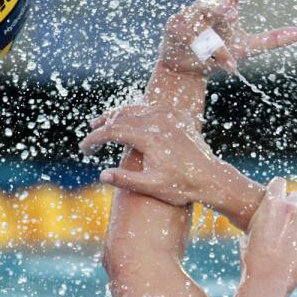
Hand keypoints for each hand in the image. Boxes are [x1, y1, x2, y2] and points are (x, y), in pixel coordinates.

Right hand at [79, 105, 221, 205]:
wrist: (212, 179)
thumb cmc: (183, 186)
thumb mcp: (151, 187)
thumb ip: (125, 180)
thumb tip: (102, 175)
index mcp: (150, 137)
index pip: (113, 131)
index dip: (95, 139)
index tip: (84, 148)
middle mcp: (159, 121)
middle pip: (122, 116)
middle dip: (103, 126)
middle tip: (90, 135)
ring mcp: (171, 117)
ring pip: (136, 109)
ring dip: (118, 116)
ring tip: (103, 124)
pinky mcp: (179, 117)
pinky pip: (152, 109)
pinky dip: (137, 113)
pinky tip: (130, 120)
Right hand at [156, 0, 296, 75]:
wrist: (187, 69)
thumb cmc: (219, 54)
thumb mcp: (248, 48)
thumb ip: (272, 40)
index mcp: (225, 8)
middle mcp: (206, 8)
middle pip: (216, 5)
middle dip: (221, 10)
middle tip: (232, 15)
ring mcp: (188, 17)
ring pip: (204, 30)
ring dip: (216, 48)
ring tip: (228, 62)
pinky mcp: (174, 28)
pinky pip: (189, 38)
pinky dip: (201, 52)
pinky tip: (210, 61)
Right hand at [241, 178, 296, 295]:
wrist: (266, 280)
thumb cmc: (252, 261)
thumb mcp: (248, 235)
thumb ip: (258, 222)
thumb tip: (258, 221)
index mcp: (271, 205)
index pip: (279, 183)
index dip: (280, 189)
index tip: (281, 195)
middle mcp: (290, 209)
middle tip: (295, 215)